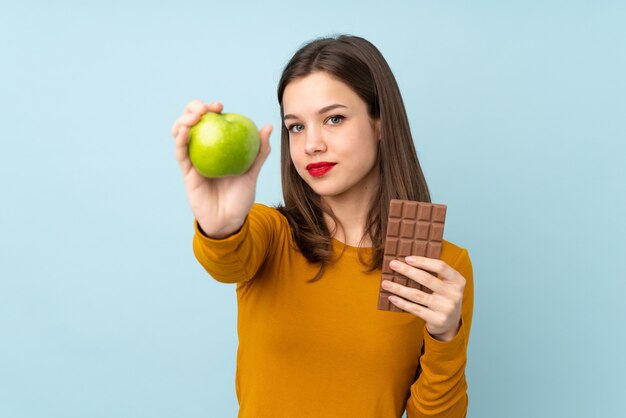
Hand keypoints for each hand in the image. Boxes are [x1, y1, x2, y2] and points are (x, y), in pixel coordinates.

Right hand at [170, 99, 271, 236]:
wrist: (230, 220)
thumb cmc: (241, 197)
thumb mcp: (252, 172)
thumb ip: (259, 151)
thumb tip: (268, 127)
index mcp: (218, 147)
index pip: (211, 122)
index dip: (211, 109)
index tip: (220, 106)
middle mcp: (203, 151)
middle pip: (192, 123)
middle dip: (194, 108)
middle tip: (205, 108)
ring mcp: (193, 160)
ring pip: (181, 134)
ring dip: (184, 120)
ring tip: (194, 115)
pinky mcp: (186, 173)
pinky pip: (181, 154)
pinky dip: (181, 140)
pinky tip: (185, 130)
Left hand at [382, 256, 465, 341]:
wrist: (451, 324)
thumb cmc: (443, 297)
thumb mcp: (446, 285)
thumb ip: (434, 274)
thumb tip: (407, 261)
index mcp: (458, 281)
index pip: (440, 266)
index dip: (424, 261)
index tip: (407, 258)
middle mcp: (454, 294)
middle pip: (426, 279)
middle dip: (407, 271)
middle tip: (393, 265)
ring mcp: (446, 308)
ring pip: (417, 295)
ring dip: (399, 288)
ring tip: (386, 283)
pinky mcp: (437, 320)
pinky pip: (415, 309)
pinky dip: (402, 303)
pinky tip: (392, 297)